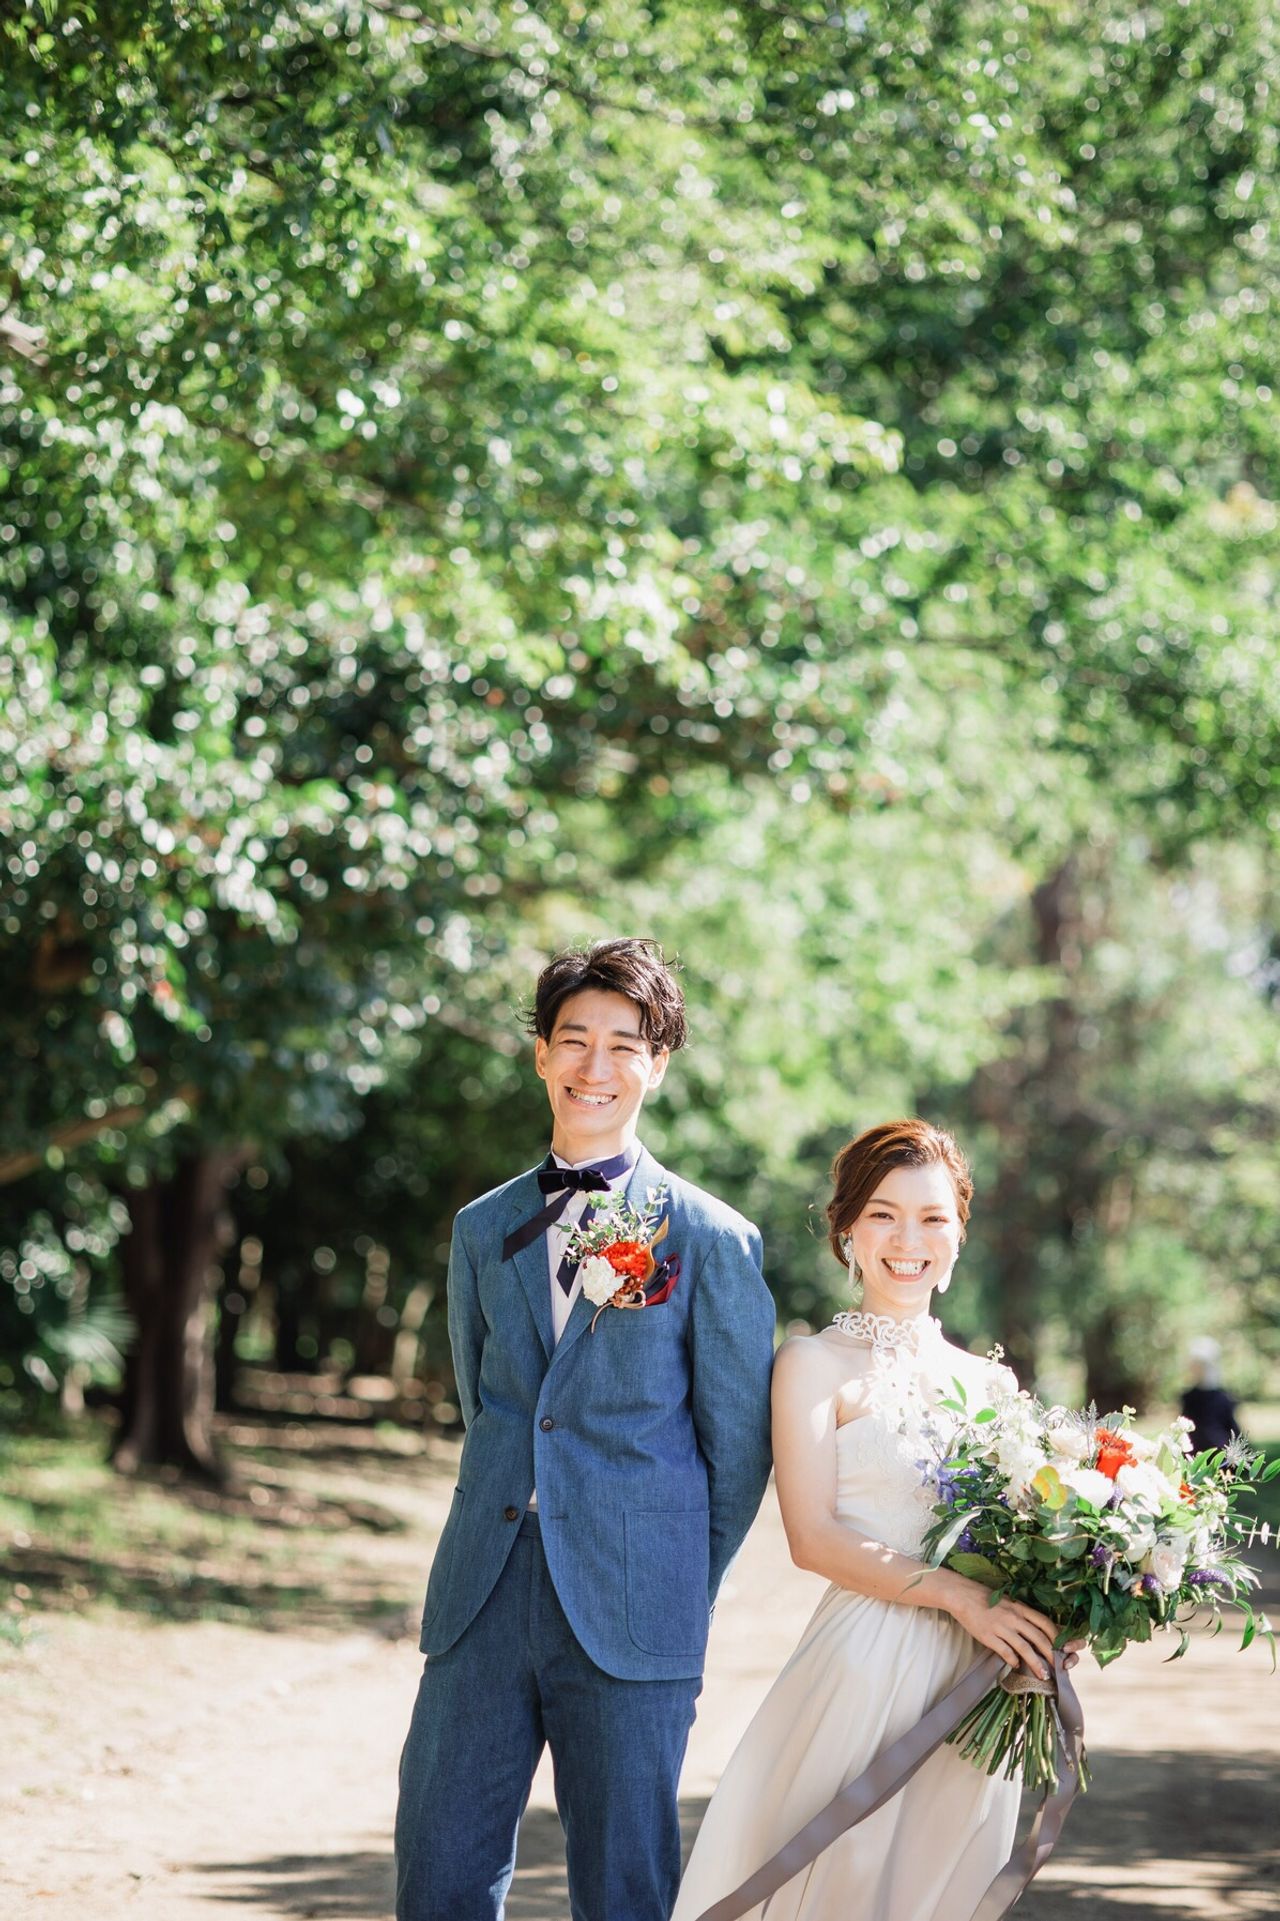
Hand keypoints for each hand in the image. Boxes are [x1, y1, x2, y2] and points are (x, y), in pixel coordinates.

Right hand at [941, 1575, 1060, 1680]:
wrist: (964, 1596)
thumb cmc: (987, 1599)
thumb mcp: (1009, 1603)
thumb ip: (1023, 1616)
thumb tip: (1037, 1632)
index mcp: (1021, 1608)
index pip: (1045, 1624)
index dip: (1056, 1638)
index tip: (1062, 1650)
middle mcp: (1014, 1617)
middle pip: (1039, 1638)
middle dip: (1051, 1655)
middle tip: (1058, 1668)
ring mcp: (1001, 1627)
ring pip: (1025, 1648)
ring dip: (1036, 1664)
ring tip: (1043, 1675)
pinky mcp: (989, 1636)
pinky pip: (1006, 1652)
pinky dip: (1013, 1661)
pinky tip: (1016, 1666)